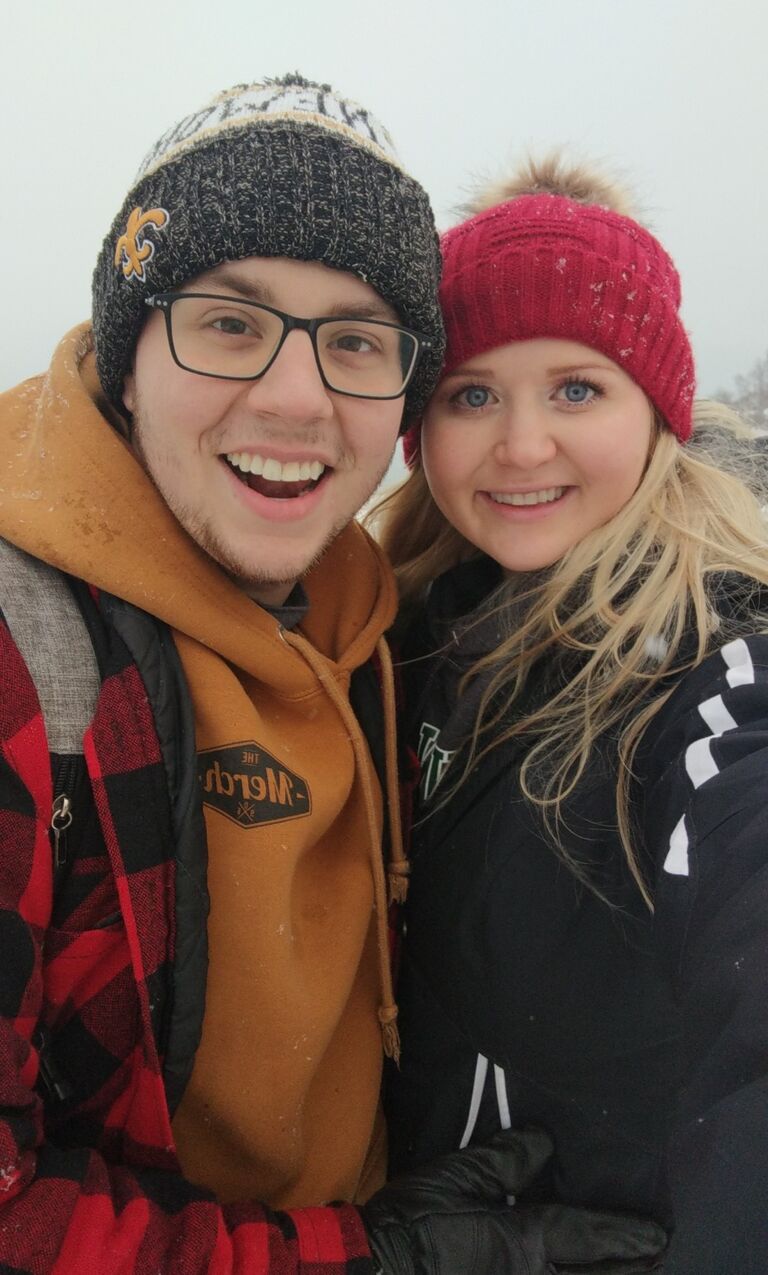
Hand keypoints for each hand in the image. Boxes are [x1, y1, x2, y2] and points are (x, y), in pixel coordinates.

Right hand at [361, 1130, 665, 1274]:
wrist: (374, 1269)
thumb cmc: (414, 1221)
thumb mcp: (457, 1176)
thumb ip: (507, 1159)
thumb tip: (545, 1141)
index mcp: (522, 1244)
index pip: (586, 1236)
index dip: (624, 1235)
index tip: (657, 1233)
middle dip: (627, 1269)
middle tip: (657, 1257)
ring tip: (629, 1271)